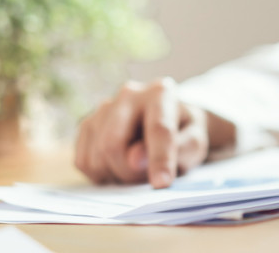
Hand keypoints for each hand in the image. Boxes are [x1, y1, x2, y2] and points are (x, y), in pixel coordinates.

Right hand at [76, 77, 219, 187]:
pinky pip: (83, 162)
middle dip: (130, 172)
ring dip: (117, 176)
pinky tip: (119, 168)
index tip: (161, 184)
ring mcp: (103, 108)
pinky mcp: (87, 125)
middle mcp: (129, 94)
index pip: (158, 129)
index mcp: (161, 93)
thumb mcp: (195, 141)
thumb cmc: (184, 133)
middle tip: (147, 179)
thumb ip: (177, 148)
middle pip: (113, 144)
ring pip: (97, 156)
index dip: (160, 159)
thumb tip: (135, 159)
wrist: (169, 121)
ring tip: (137, 171)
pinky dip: (102, 175)